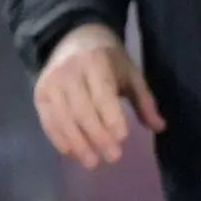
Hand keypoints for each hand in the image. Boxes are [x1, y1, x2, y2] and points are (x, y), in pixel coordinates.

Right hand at [32, 22, 162, 167]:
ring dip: (78, 144)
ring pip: (63, 118)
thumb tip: (160, 128)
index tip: (122, 138)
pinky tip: (72, 154)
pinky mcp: (39, 94)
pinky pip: (48, 120)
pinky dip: (59, 139)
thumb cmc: (109, 60)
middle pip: (82, 110)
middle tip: (113, 158)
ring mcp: (51, 83)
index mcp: (96, 63)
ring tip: (92, 163)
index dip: (111, 117)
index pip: (103, 94)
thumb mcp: (131, 74)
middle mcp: (70, 72)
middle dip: (98, 137)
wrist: (73, 38)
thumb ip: (144, 101)